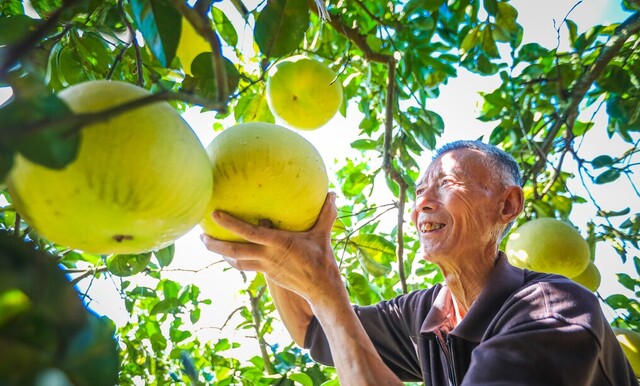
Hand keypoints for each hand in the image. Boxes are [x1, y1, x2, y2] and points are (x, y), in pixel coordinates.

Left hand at [200, 192, 340, 302]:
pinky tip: (227, 253)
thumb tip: (333, 194)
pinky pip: (244, 266)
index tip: (214, 214)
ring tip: (207, 242)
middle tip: (200, 235)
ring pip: (235, 261)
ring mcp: (265, 267)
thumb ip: (325, 214)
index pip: (249, 232)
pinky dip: (233, 259)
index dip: (230, 224)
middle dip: (214, 244)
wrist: (320, 288)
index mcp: (279, 244)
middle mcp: (267, 256)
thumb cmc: (322, 260)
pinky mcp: (265, 274)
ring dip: (219, 253)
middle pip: (234, 251)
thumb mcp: (323, 235)